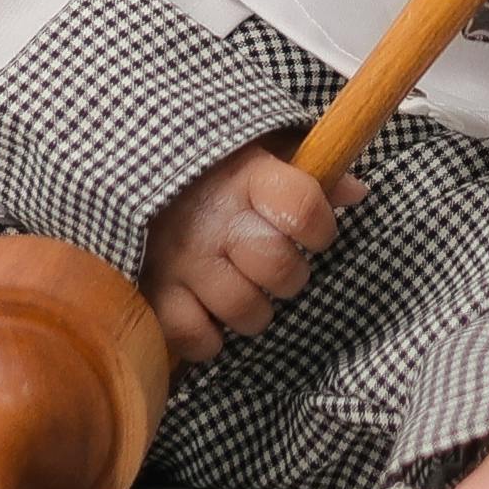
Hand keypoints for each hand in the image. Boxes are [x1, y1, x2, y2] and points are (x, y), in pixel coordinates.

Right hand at [139, 139, 355, 363]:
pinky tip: (209, 312)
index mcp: (247, 177)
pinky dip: (209, 337)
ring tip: (243, 291)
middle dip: (289, 276)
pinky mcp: (154, 291)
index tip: (315, 233)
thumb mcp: (260, 151)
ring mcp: (182, 259)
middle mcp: (215, 219)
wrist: (130, 160)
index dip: (320, 228)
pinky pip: (196, 337)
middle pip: (278, 267)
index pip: (303, 209)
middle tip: (276, 268)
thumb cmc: (211, 167)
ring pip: (244, 309)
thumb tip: (357, 194)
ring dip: (254, 310)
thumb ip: (308, 172)